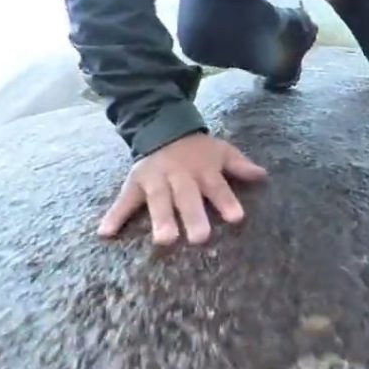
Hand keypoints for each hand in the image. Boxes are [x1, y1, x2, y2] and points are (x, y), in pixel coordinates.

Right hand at [98, 133, 267, 245]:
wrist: (164, 127)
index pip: (217, 187)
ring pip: (158, 200)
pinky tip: (105, 233)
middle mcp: (179, 175)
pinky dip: (114, 215)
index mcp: (203, 169)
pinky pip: (123, 200)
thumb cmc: (199, 150)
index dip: (226, 201)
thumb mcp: (222, 152)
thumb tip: (264, 175)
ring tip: (163, 240)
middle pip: (187, 196)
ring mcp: (156, 179)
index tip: (236, 218)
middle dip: (192, 216)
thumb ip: (240, 166)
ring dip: (160, 219)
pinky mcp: (135, 183)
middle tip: (199, 238)